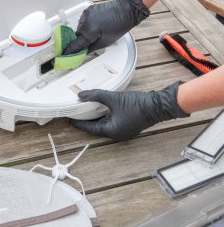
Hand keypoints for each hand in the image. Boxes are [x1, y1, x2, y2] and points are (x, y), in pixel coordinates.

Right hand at [63, 0, 149, 54]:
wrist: (126, 9)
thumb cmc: (119, 25)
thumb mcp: (106, 42)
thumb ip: (91, 48)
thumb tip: (83, 51)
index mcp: (89, 31)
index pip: (75, 44)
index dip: (69, 51)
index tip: (64, 55)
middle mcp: (85, 21)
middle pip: (77, 36)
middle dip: (81, 40)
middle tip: (90, 43)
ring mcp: (86, 14)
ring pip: (80, 28)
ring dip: (84, 32)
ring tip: (96, 32)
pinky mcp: (88, 10)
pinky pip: (83, 21)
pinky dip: (87, 25)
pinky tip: (96, 25)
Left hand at [70, 82, 188, 140]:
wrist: (158, 105)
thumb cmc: (136, 104)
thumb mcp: (113, 99)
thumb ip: (96, 96)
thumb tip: (81, 95)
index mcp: (111, 131)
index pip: (90, 128)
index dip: (79, 123)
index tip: (70, 118)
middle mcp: (116, 134)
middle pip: (97, 127)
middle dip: (87, 119)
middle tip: (76, 111)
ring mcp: (123, 131)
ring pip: (105, 124)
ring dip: (96, 117)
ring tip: (86, 108)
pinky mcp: (128, 125)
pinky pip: (112, 122)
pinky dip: (105, 116)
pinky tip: (100, 108)